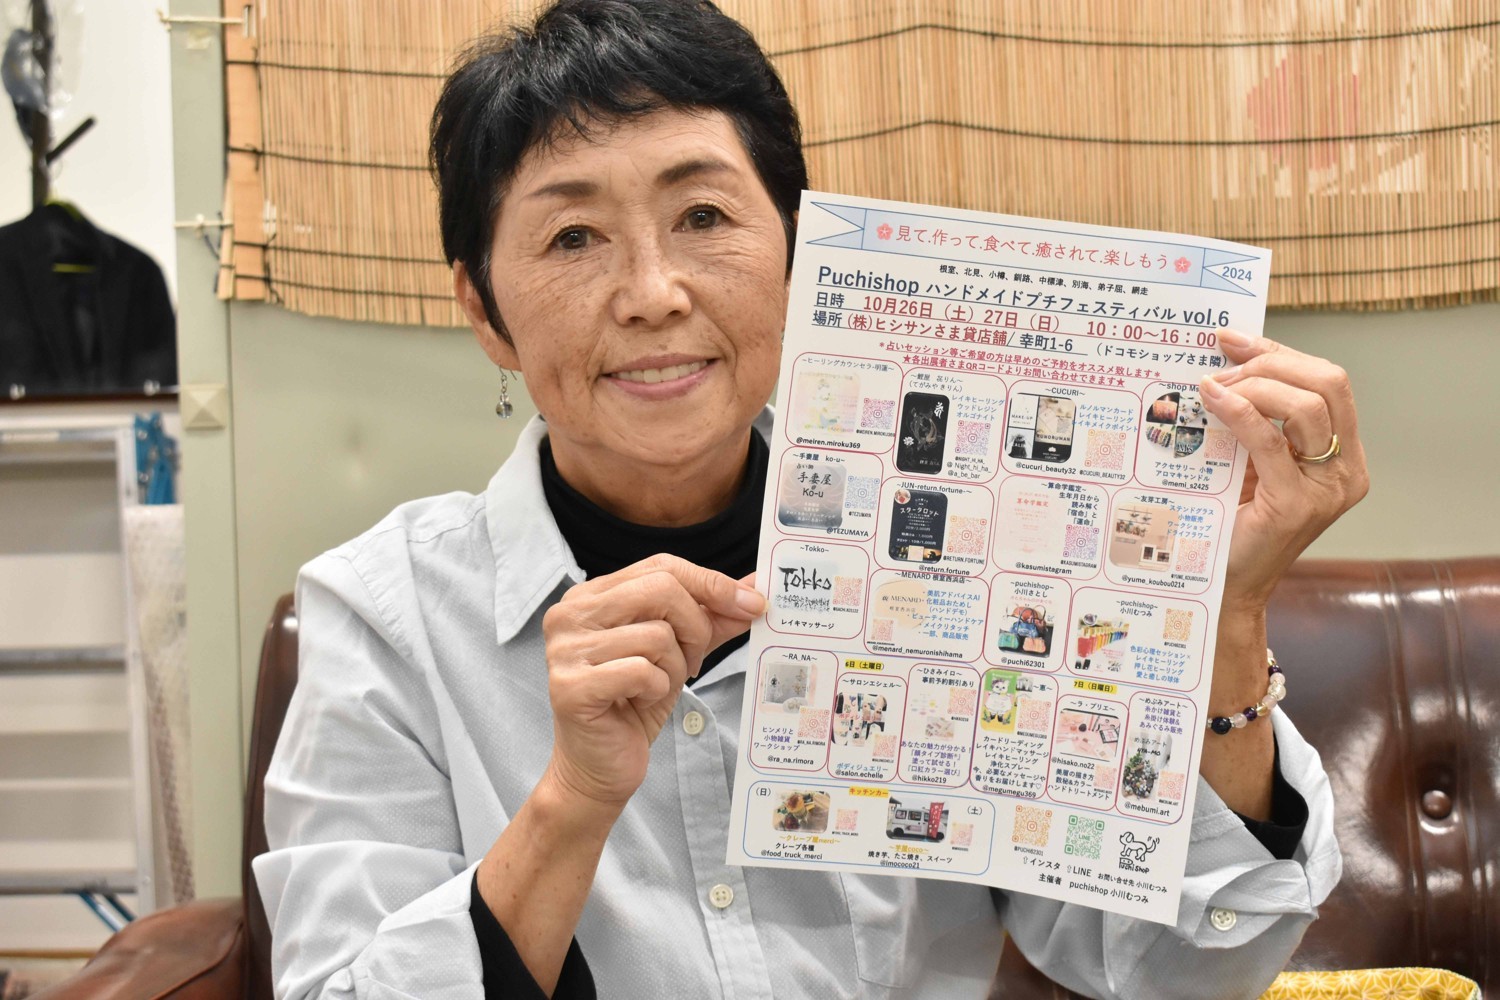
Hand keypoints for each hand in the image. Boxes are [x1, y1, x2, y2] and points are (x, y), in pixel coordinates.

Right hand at [539, 554, 763, 810]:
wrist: (600, 765)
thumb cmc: (634, 702)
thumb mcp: (678, 651)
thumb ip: (710, 618)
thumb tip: (752, 590)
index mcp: (591, 595)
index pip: (662, 566)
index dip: (711, 584)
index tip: (751, 604)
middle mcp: (570, 613)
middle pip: (661, 589)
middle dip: (695, 628)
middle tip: (694, 660)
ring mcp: (565, 649)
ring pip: (656, 634)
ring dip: (674, 667)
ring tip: (657, 685)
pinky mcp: (570, 686)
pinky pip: (641, 670)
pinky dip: (656, 689)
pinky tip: (640, 701)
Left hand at [1194, 332, 1368, 817]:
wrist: (1220, 586)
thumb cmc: (1227, 521)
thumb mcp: (1246, 459)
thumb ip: (1251, 418)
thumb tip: (1222, 361)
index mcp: (1342, 454)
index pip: (1328, 381)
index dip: (1281, 353)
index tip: (1231, 339)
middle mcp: (1345, 470)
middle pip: (1329, 382)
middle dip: (1272, 362)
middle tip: (1220, 363)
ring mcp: (1327, 490)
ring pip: (1308, 404)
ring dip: (1256, 385)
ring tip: (1213, 389)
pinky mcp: (1297, 506)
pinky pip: (1272, 442)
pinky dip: (1243, 413)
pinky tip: (1214, 403)